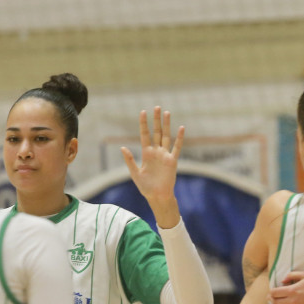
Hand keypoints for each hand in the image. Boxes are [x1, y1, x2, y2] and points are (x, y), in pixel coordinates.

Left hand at [122, 107, 183, 227]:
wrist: (157, 196)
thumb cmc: (145, 187)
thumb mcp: (135, 173)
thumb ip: (129, 160)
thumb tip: (123, 147)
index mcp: (146, 153)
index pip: (145, 135)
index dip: (144, 124)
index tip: (143, 112)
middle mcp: (156, 152)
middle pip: (156, 132)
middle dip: (156, 120)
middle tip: (157, 107)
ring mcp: (165, 155)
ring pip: (166, 136)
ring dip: (167, 125)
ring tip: (167, 112)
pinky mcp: (172, 161)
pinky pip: (177, 147)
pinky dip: (179, 138)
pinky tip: (181, 128)